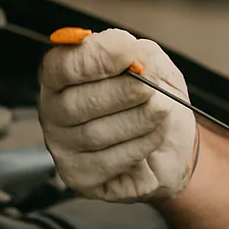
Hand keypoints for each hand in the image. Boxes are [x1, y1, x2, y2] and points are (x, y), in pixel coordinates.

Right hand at [38, 28, 197, 202]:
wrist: (173, 144)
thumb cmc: (155, 101)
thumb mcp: (153, 66)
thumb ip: (137, 54)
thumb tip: (127, 50)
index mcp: (64, 77)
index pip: (61, 67)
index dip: (95, 59)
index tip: (129, 52)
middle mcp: (54, 113)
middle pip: (74, 104)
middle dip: (122, 92)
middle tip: (151, 87)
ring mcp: (64, 148)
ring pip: (95, 134)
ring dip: (139, 118)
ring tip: (162, 110)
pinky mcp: (81, 177)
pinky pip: (110, 161)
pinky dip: (142, 143)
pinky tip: (155, 134)